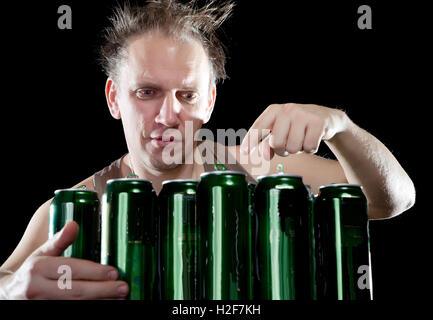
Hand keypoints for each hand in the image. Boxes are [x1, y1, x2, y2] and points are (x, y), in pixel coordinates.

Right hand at [1, 221, 128, 299]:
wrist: (8, 296)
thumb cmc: (32, 273)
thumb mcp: (41, 254)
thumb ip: (59, 241)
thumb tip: (74, 225)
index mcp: (38, 269)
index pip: (70, 270)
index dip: (94, 272)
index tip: (114, 272)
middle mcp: (37, 289)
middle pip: (75, 291)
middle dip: (102, 290)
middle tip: (124, 287)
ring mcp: (41, 305)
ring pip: (76, 304)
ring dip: (100, 301)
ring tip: (120, 297)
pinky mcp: (47, 312)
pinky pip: (71, 310)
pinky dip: (90, 306)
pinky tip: (105, 303)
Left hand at [240, 103, 349, 159]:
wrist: (326, 118)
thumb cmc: (298, 127)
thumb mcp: (281, 131)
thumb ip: (268, 144)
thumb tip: (261, 155)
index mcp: (274, 110)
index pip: (258, 127)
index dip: (250, 141)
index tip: (244, 153)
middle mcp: (287, 110)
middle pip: (277, 143)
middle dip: (283, 150)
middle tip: (289, 146)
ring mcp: (303, 114)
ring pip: (293, 147)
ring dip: (298, 150)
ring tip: (301, 140)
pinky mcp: (318, 122)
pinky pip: (309, 147)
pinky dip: (311, 149)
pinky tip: (313, 139)